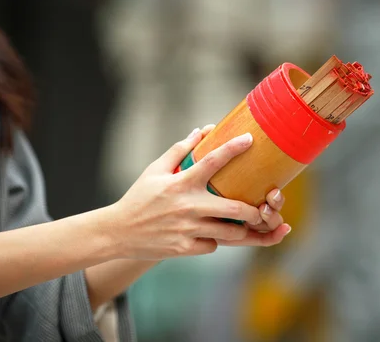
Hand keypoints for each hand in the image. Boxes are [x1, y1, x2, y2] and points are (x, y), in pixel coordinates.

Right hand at [106, 125, 290, 260]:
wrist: (117, 232)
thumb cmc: (139, 197)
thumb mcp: (155, 170)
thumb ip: (179, 150)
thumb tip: (202, 131)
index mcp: (181, 183)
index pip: (213, 161)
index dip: (233, 148)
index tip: (250, 139)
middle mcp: (187, 206)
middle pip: (234, 208)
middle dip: (254, 210)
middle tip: (262, 207)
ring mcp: (187, 229)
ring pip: (229, 232)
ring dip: (240, 228)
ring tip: (243, 223)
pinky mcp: (184, 248)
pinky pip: (213, 245)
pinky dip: (215, 240)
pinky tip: (211, 235)